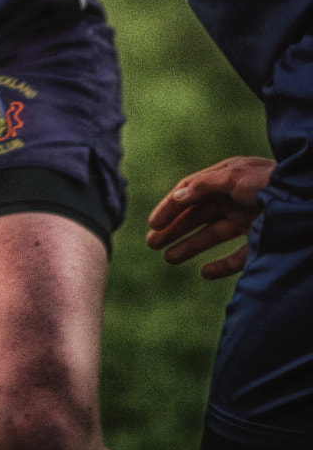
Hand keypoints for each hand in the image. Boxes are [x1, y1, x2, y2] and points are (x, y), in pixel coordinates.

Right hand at [146, 155, 273, 278]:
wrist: (308, 200)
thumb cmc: (271, 182)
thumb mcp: (233, 177)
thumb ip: (203, 186)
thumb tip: (177, 197)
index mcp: (226, 179)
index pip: (190, 193)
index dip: (170, 208)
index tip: (152, 224)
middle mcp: (235, 199)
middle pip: (198, 215)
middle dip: (174, 229)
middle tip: (152, 244)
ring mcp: (249, 220)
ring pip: (213, 235)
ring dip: (190, 246)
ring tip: (169, 258)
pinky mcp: (262, 241)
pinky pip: (237, 256)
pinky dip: (221, 265)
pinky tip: (204, 273)